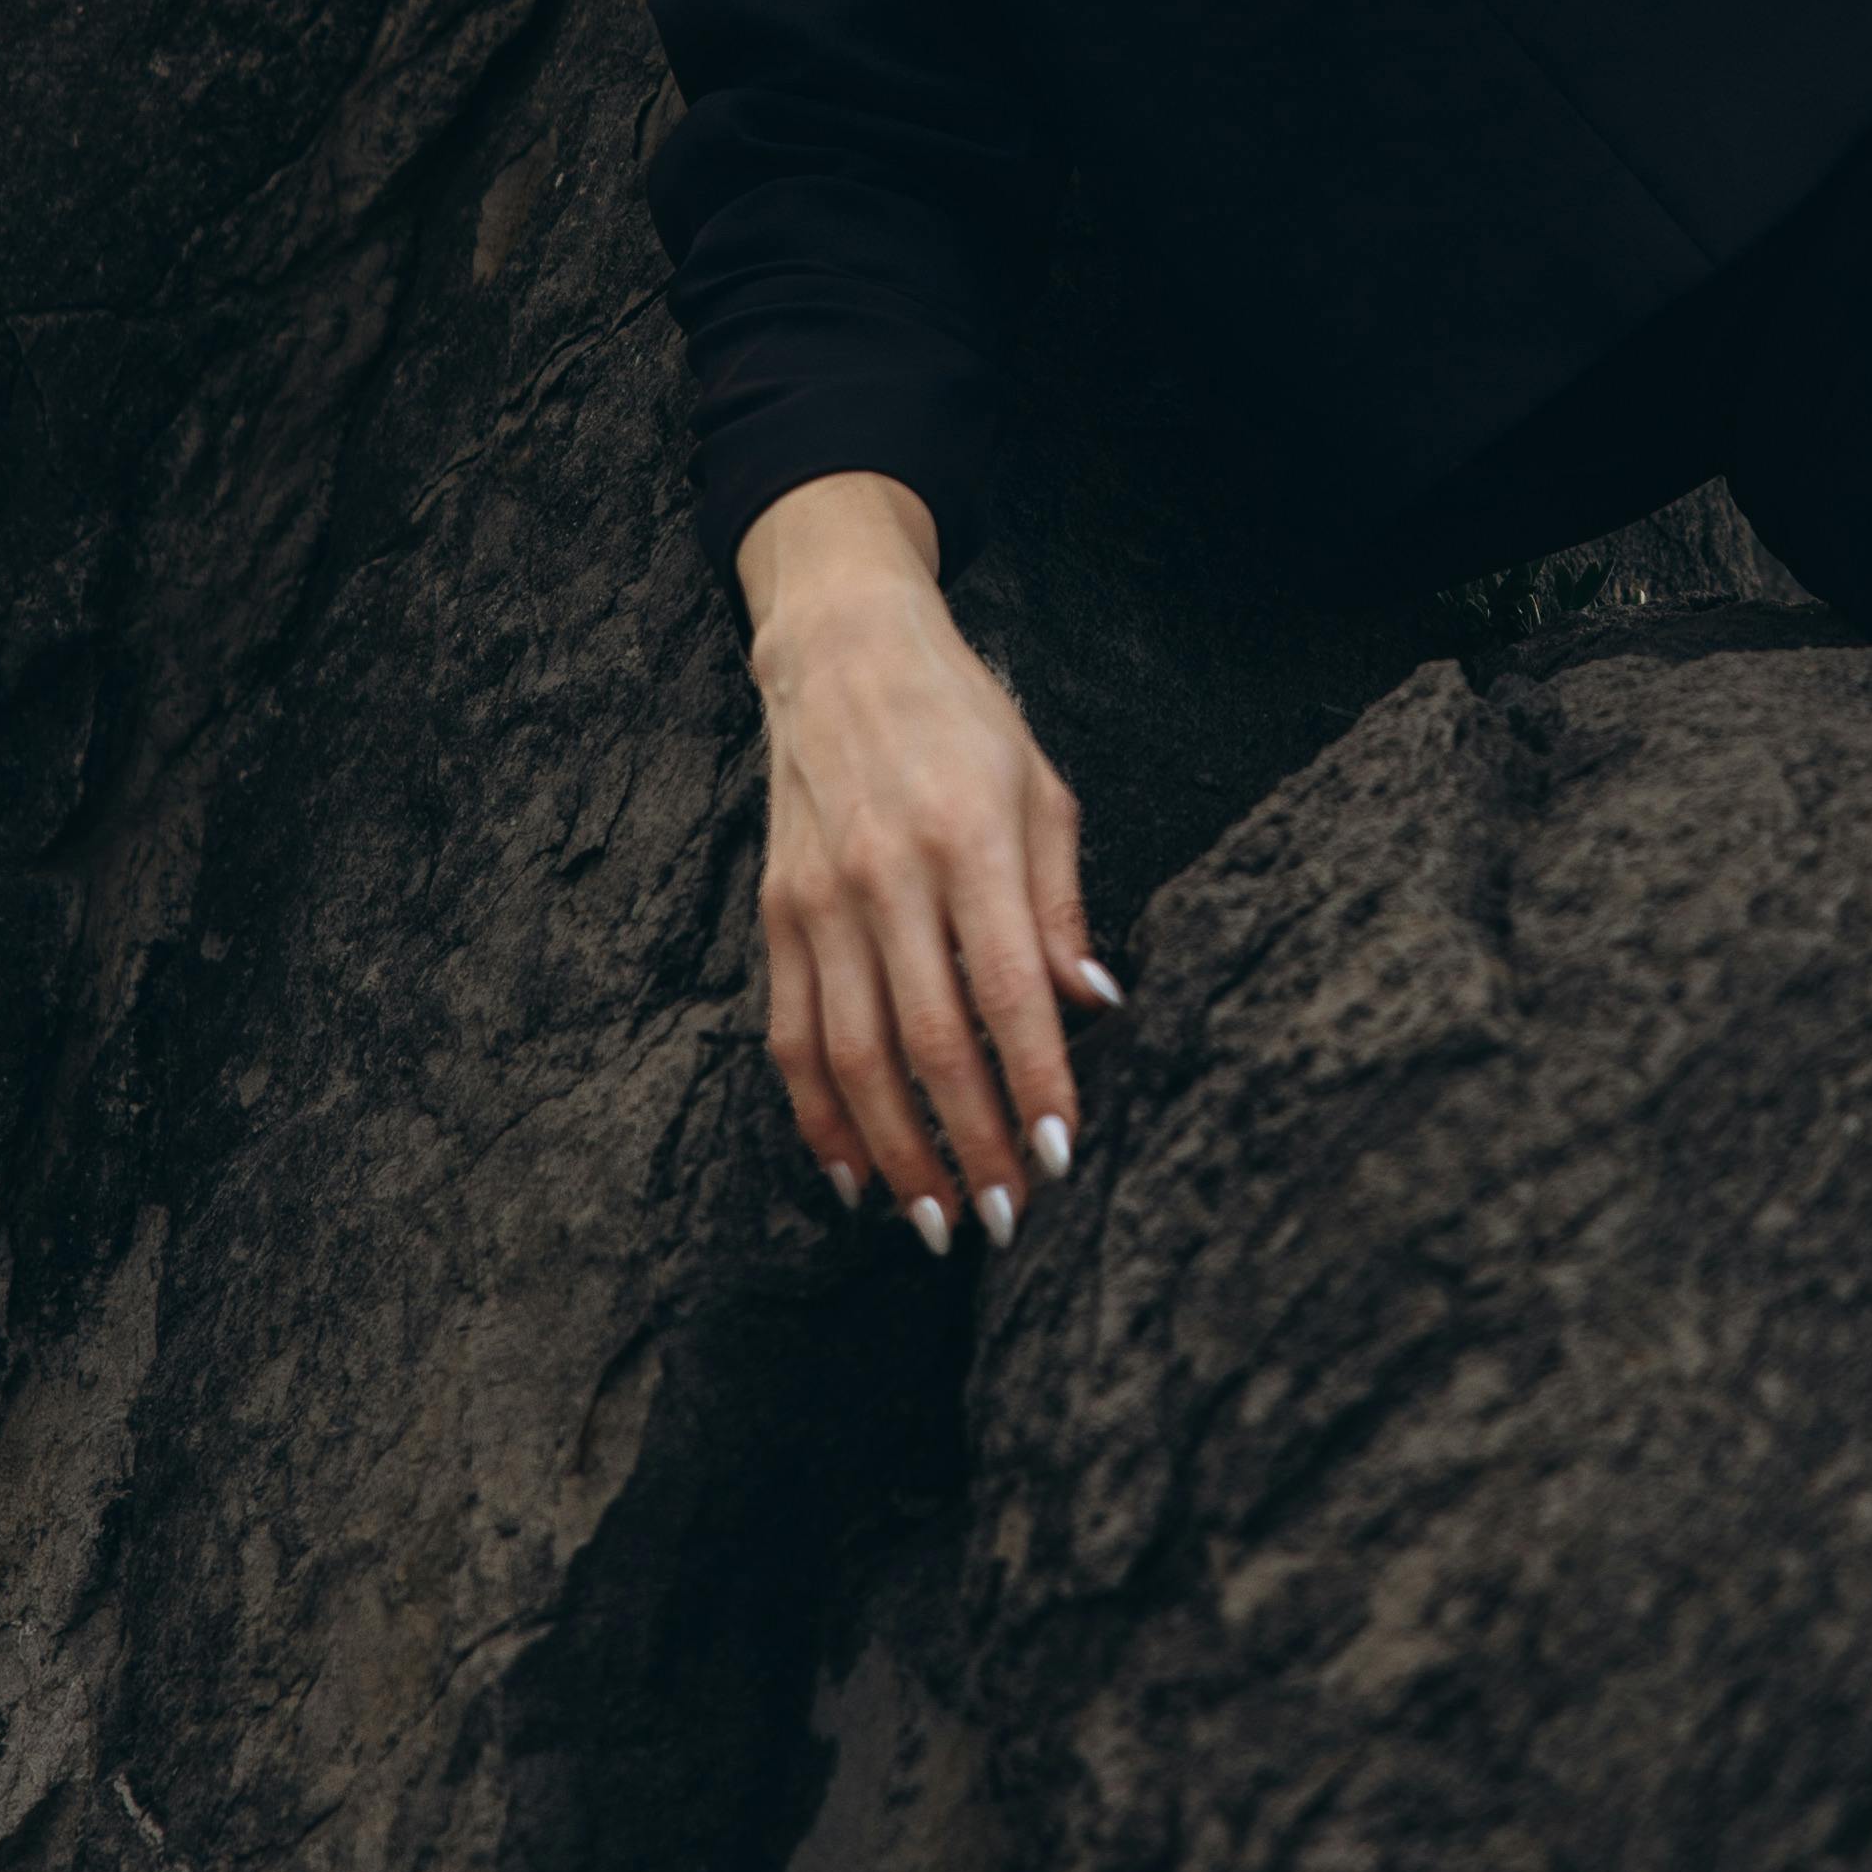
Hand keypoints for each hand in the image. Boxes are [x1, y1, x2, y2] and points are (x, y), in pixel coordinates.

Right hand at [738, 471, 1116, 1251]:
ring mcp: (820, 901)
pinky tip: (853, 1172)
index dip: (1034, 1080)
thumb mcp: (1040, 788)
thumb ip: (1061, 902)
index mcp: (968, 839)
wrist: (841, 650)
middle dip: (969, 1143)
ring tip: (936, 1222)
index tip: (1061, 1154)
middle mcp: (886, 875)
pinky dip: (818, 1115)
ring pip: (851, 1057)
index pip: (1006, 988)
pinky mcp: (776, 916)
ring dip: (895, 1152)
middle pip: (926, 1040)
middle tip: (1007, 1220)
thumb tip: (1095, 1003)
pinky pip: (792, 1036)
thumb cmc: (962, 719)